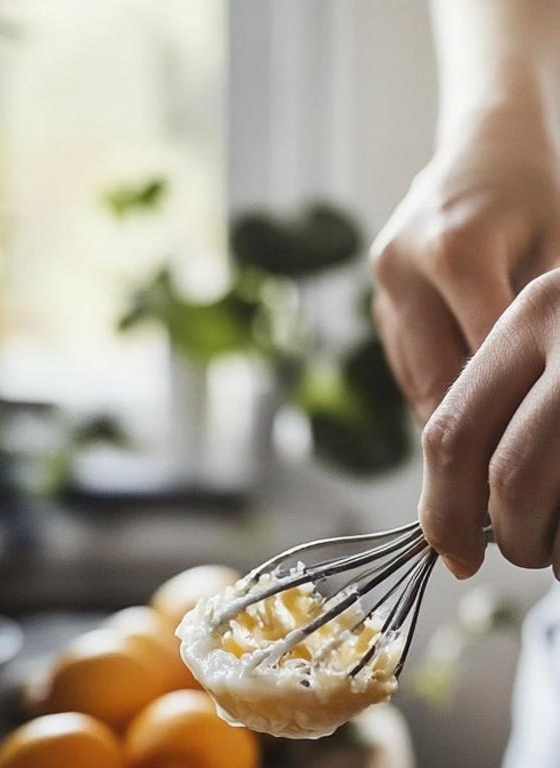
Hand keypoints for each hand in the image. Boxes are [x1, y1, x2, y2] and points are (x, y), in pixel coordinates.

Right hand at [370, 106, 559, 425]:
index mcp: (452, 251)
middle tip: (507, 468)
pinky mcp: (378, 304)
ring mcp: (382, 290)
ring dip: (454, 413)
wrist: (482, 147)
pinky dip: (441, 388)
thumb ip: (544, 317)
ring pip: (416, 381)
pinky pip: (409, 366)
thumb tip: (548, 390)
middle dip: (475, 425)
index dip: (510, 407)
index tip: (527, 445)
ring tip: (493, 443)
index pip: (482, 356)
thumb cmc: (536, 194)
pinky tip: (475, 405)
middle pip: (437, 380)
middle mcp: (402, 271)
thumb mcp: (557, 247)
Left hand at [420, 267, 559, 577]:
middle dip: (511, 536)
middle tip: (527, 551)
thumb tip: (449, 520)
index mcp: (535, 313)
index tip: (454, 555)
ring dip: (554, 550)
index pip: (452, 433)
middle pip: (508, 479)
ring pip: (554, 504)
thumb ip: (507, 412)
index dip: (442, 511)